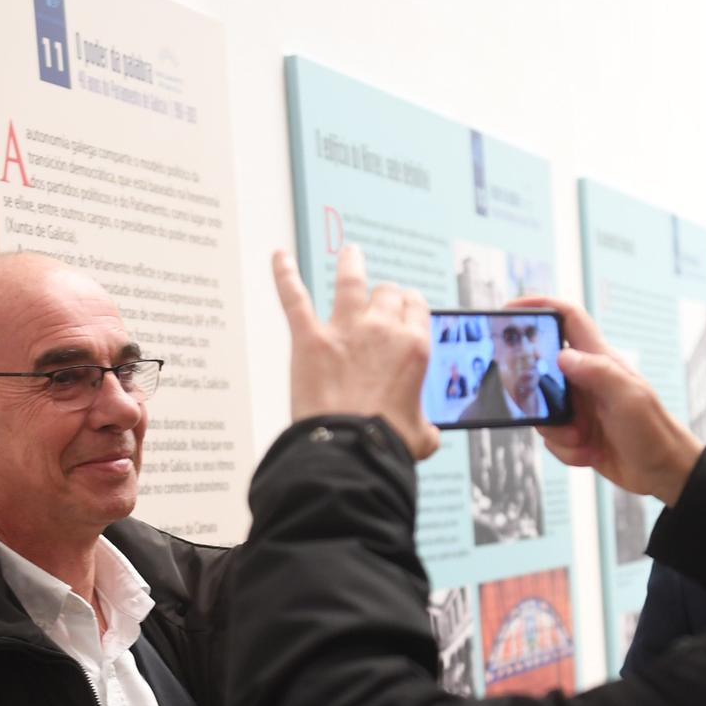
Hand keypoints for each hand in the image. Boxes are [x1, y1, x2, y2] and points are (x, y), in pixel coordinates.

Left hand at [272, 246, 437, 460]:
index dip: (410, 306)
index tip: (405, 308)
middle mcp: (383, 330)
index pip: (416, 308)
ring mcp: (345, 330)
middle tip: (378, 297)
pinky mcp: (309, 338)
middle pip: (386, 293)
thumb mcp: (421, 436)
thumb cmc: (386, 444)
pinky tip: (278, 258)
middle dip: (384, 293)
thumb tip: (428, 435)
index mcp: (414, 348)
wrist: (350, 451)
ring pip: (350, 281)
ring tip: (350, 254)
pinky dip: (284, 275)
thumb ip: (426, 427)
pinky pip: (295, 297)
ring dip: (350, 264)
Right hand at [510, 296, 704, 504]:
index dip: (539, 306)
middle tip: (541, 409)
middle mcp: (586, 379)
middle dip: (535, 394)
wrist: (662, 473)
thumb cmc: (653, 431)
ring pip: (542, 410)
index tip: (509, 310)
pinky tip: (588, 453)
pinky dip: (565, 450)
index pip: (567, 318)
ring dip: (556, 431)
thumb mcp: (628, 398)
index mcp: (599, 360)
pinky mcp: (576, 432)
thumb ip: (597, 372)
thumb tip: (562, 356)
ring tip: (583, 439)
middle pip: (540, 370)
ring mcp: (580, 406)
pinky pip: (552, 438)